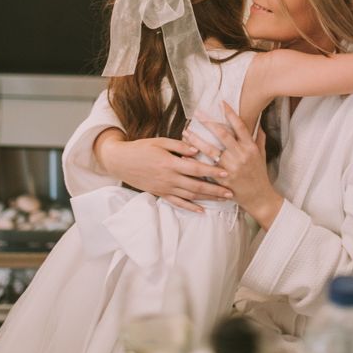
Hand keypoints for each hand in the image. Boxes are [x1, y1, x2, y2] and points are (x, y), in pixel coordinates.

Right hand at [94, 129, 232, 212]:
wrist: (120, 161)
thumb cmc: (141, 148)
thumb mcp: (160, 141)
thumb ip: (180, 146)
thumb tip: (198, 149)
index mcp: (170, 163)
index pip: (195, 168)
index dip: (212, 172)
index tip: (226, 173)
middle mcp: (169, 178)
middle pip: (196, 186)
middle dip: (215, 190)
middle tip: (231, 192)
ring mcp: (164, 188)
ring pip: (189, 196)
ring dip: (207, 199)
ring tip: (222, 200)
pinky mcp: (160, 194)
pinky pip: (177, 203)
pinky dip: (190, 208)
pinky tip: (201, 211)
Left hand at [182, 103, 283, 228]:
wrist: (259, 197)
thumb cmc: (259, 174)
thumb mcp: (262, 154)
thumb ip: (259, 138)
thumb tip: (258, 122)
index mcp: (250, 147)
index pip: (240, 126)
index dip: (230, 113)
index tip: (221, 102)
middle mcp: (241, 156)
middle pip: (222, 135)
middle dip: (208, 123)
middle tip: (197, 113)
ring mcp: (231, 168)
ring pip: (211, 150)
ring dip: (197, 140)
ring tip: (186, 131)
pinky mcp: (222, 179)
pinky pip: (206, 167)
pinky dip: (195, 160)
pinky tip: (185, 153)